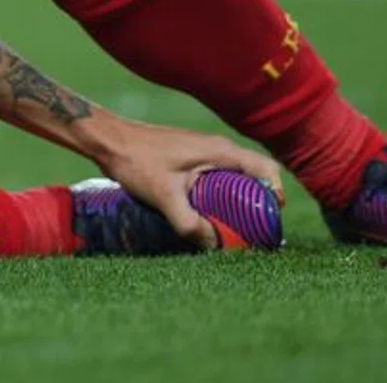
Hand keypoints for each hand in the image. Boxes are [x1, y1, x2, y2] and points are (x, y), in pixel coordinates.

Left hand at [87, 116, 284, 249]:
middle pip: (254, 175)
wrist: (110, 141)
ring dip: (240, 199)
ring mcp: (205, 151)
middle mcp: (218, 148)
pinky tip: (211, 214)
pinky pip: (220, 177)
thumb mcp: (165, 197)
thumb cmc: (137, 162)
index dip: (276, 194)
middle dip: (259, 203)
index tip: (271, 220)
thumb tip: (212, 246)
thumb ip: (189, 223)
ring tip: (235, 227)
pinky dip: (224, 194)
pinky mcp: (193, 157)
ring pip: (236, 176)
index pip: (265, 169)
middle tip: (255, 231)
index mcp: (220, 151)